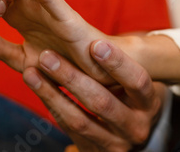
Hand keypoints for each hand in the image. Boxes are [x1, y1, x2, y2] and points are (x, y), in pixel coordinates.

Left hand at [24, 40, 164, 151]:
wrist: (125, 136)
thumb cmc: (126, 97)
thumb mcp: (130, 85)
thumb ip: (115, 67)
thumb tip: (92, 38)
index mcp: (148, 104)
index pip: (138, 82)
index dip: (118, 63)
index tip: (95, 43)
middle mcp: (135, 127)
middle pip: (101, 103)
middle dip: (71, 78)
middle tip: (47, 56)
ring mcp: (114, 145)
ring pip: (78, 120)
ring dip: (51, 94)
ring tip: (31, 72)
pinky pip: (67, 129)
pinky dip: (51, 106)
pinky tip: (37, 87)